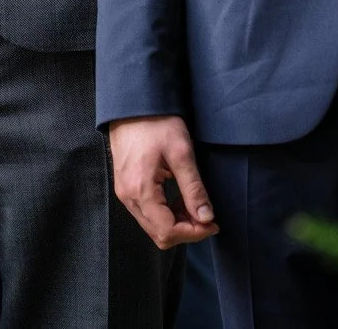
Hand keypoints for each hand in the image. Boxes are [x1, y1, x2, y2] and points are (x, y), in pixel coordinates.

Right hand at [109, 115, 216, 247]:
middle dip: (186, 230)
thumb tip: (206, 218)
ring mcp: (125, 193)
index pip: (167, 231)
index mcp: (140, 189)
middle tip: (206, 215)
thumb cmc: (156, 123)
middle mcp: (128, 197)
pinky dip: (166, 214)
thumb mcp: (181, 153)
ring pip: (153, 226)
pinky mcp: (126, 187)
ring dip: (176, 223)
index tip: (213, 222)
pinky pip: (147, 213)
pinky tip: (179, 198)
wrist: (132, 105)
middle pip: (159, 234)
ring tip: (194, 205)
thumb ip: (194, 189)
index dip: (194, 232)